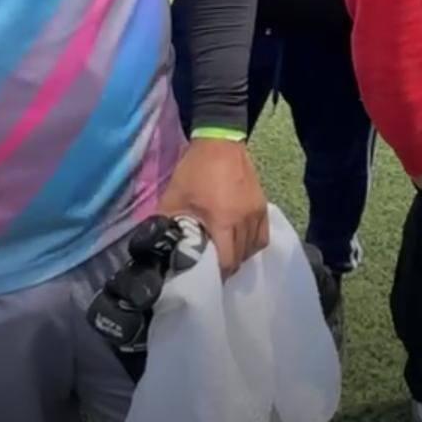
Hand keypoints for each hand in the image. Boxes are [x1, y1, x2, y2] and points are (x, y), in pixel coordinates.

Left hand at [159, 139, 268, 276]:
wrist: (220, 144)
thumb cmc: (194, 171)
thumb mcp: (174, 197)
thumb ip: (167, 224)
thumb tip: (159, 247)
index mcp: (223, 220)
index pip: (227, 261)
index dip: (217, 274)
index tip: (205, 278)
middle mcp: (244, 219)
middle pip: (240, 258)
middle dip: (226, 267)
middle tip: (211, 269)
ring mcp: (256, 213)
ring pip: (253, 249)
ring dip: (239, 257)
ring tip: (225, 257)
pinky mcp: (263, 207)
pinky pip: (262, 237)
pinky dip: (251, 245)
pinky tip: (239, 244)